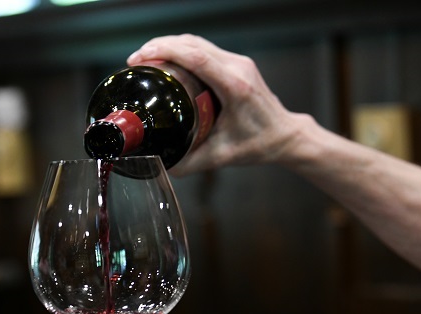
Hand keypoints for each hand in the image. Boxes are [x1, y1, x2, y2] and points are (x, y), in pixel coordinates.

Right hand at [127, 34, 309, 175]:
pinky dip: (181, 51)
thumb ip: (189, 163)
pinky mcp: (235, 63)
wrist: (284, 135)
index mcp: (234, 86)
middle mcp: (237, 67)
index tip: (141, 58)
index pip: (196, 57)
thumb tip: (160, 165)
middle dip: (160, 46)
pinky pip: (204, 49)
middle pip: (192, 43)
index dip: (165, 52)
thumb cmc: (258, 144)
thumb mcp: (221, 157)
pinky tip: (166, 62)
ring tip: (145, 59)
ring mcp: (237, 62)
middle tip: (135, 61)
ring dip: (169, 45)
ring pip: (197, 42)